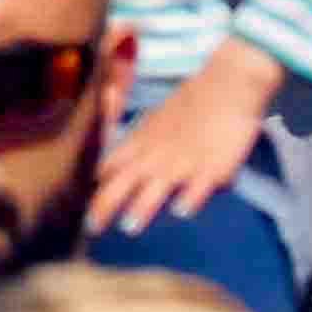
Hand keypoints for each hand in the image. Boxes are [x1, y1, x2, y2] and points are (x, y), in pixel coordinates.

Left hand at [88, 42, 281, 235]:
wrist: (227, 84)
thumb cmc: (191, 104)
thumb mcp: (154, 122)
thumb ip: (134, 147)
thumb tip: (106, 171)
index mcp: (143, 142)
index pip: (113, 168)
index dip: (98, 190)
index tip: (85, 212)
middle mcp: (159, 153)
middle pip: (127, 180)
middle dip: (108, 203)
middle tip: (92, 228)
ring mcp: (186, 161)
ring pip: (159, 185)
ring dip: (143, 205)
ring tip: (129, 226)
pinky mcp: (214, 166)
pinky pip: (200, 183)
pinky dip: (190, 197)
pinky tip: (182, 212)